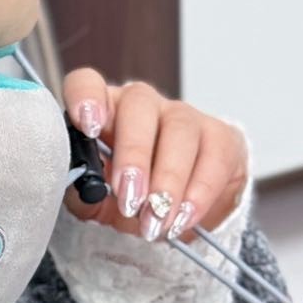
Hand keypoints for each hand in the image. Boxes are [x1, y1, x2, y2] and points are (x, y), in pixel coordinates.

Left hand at [62, 69, 247, 243]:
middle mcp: (142, 104)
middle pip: (139, 106)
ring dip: (168, 179)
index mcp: (102, 111)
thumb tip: (85, 189)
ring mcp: (183, 116)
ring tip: (156, 219)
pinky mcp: (219, 137)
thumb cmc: (127, 197)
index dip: (86, 97)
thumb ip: (83, 192)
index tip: (88, 127)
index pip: (87, 83)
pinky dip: (198, 193)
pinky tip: (182, 217)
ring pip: (180, 130)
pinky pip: (214, 156)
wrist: (173, 213)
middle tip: (129, 200)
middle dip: (134, 155)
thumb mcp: (95, 200)